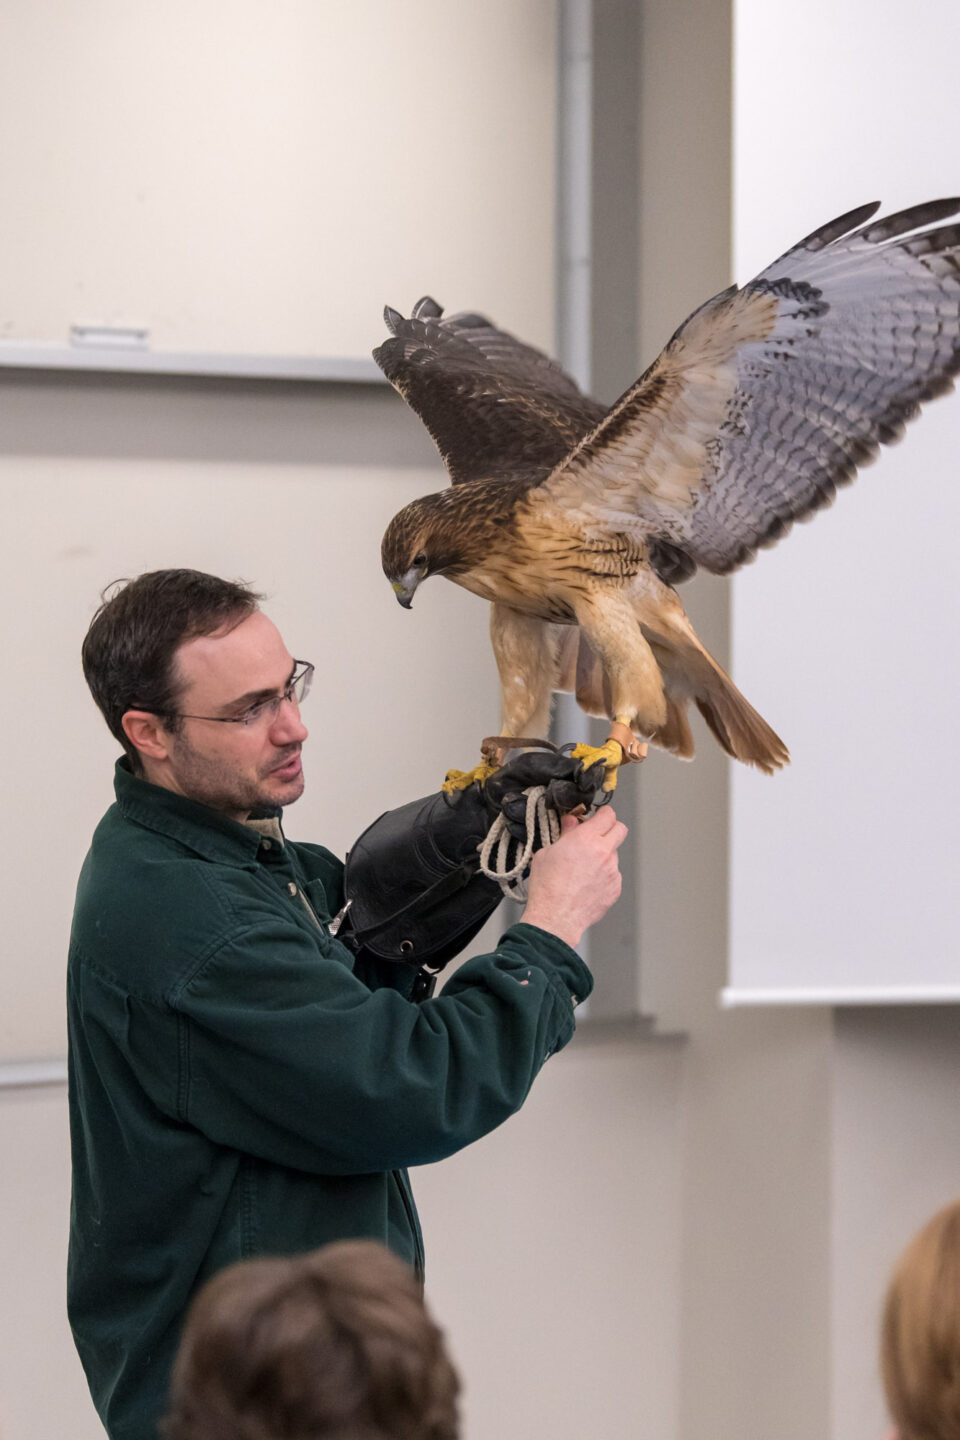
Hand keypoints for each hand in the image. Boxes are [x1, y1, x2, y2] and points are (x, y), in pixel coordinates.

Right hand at [520, 807, 626, 948]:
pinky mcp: (615, 888)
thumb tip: (572, 823)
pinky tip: (587, 884)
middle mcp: (604, 852)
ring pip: (614, 854)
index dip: (602, 814)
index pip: (608, 815)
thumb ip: (565, 834)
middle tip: (597, 836)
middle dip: (610, 829)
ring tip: (584, 869)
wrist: (555, 917)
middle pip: (620, 829)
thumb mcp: (547, 852)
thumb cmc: (547, 887)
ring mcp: (612, 871)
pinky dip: (604, 876)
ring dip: (604, 856)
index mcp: (586, 838)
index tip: (597, 817)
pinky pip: (613, 875)